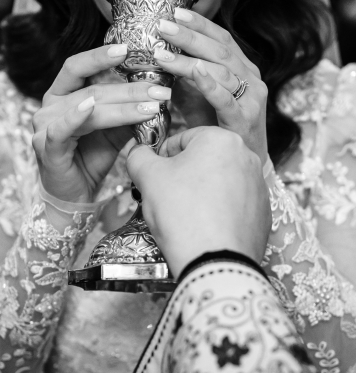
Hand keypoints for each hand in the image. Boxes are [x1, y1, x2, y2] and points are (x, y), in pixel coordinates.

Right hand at [32, 44, 171, 203]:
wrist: (74, 195)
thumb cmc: (90, 158)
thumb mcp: (112, 131)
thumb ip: (125, 113)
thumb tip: (156, 96)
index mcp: (63, 96)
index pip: (79, 68)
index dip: (100, 56)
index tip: (127, 49)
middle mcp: (50, 105)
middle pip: (93, 89)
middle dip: (131, 90)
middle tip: (161, 90)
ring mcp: (45, 125)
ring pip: (87, 108)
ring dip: (121, 107)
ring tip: (152, 106)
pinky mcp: (46, 146)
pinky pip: (62, 129)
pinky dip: (75, 117)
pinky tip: (90, 107)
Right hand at [126, 127, 271, 277]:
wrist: (214, 262)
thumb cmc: (181, 212)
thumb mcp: (148, 177)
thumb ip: (138, 156)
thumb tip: (138, 152)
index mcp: (221, 139)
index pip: (182, 138)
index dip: (162, 157)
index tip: (154, 175)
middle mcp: (247, 156)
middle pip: (202, 160)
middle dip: (182, 175)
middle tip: (167, 196)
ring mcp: (258, 185)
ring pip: (218, 181)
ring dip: (199, 191)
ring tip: (186, 214)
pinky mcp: (263, 211)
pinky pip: (233, 202)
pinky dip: (218, 209)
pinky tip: (205, 225)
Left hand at [154, 9, 267, 164]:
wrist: (244, 157)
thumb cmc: (220, 125)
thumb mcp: (202, 96)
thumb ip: (188, 77)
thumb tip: (162, 58)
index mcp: (243, 69)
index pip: (222, 40)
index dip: (200, 25)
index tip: (176, 14)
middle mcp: (251, 79)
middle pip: (220, 51)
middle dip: (190, 37)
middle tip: (163, 27)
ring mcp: (251, 98)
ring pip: (220, 71)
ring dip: (189, 60)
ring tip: (162, 54)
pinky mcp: (244, 119)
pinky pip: (226, 99)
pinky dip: (209, 85)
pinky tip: (194, 73)